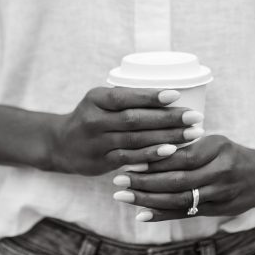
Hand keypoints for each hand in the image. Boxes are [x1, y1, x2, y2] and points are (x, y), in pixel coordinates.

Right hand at [48, 87, 203, 175]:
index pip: (125, 96)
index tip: (176, 94)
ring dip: (166, 137)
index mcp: (96, 98)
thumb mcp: (100, 99)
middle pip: (135, 119)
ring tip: (191, 134)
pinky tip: (170, 152)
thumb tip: (170, 93)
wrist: (60, 144)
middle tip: (194, 117)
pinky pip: (129, 158)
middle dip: (168, 118)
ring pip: (135, 140)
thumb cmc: (92, 115)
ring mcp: (97, 142)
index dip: (150, 96)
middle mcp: (94, 120)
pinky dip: (150, 155)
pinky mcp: (101, 162)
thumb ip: (126, 97)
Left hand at [112, 135, 254, 220]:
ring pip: (179, 199)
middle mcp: (220, 173)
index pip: (182, 157)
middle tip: (120, 180)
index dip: (156, 160)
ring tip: (124, 196)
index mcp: (218, 149)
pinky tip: (142, 214)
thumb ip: (189, 144)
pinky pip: (186, 213)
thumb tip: (152, 147)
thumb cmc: (232, 153)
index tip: (131, 159)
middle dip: (145, 182)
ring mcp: (218, 194)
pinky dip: (162, 214)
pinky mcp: (215, 210)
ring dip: (149, 200)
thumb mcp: (215, 140)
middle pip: (178, 181)